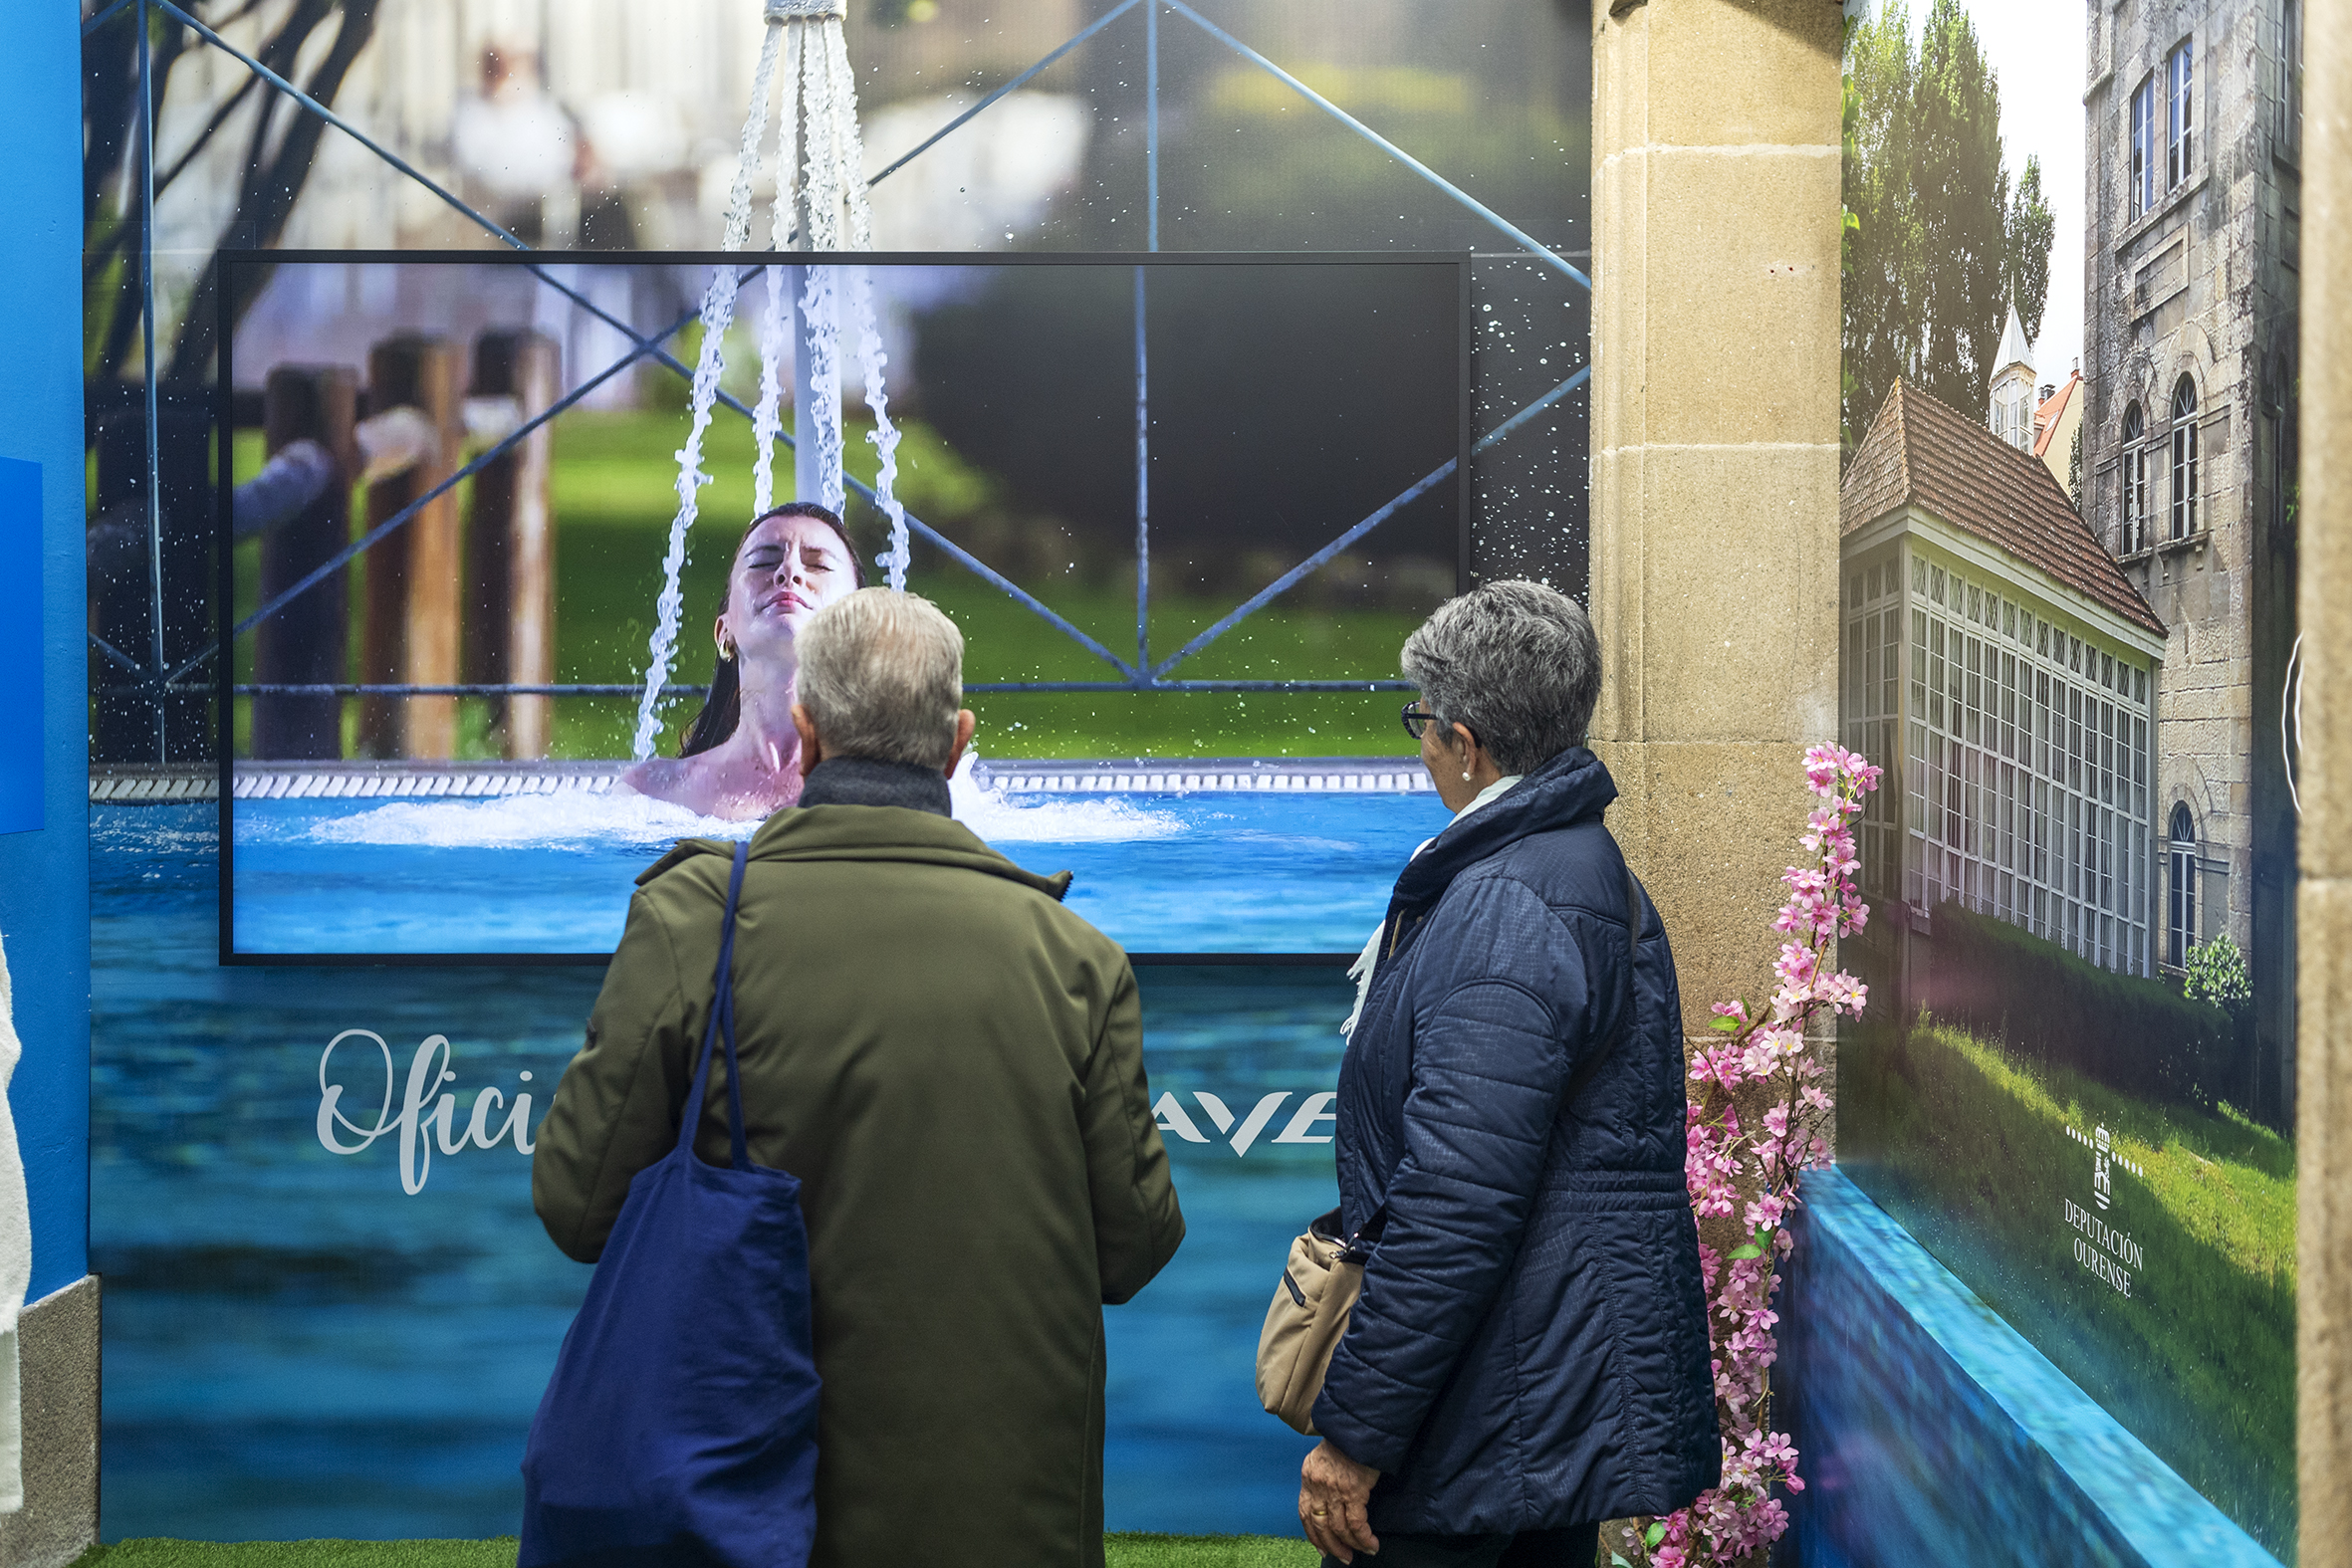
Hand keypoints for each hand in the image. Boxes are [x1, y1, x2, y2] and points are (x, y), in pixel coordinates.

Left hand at [1299, 1438, 1379, 1561]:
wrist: (1360, 1426)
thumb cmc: (1346, 1440)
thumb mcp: (1324, 1457)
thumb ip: (1322, 1478)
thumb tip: (1328, 1501)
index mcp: (1308, 1476)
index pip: (1305, 1512)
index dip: (1313, 1534)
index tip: (1321, 1548)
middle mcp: (1317, 1485)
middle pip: (1320, 1525)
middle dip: (1331, 1545)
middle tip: (1343, 1557)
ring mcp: (1334, 1490)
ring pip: (1339, 1528)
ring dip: (1351, 1544)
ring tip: (1361, 1552)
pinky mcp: (1354, 1491)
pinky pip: (1357, 1524)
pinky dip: (1363, 1537)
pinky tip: (1371, 1544)